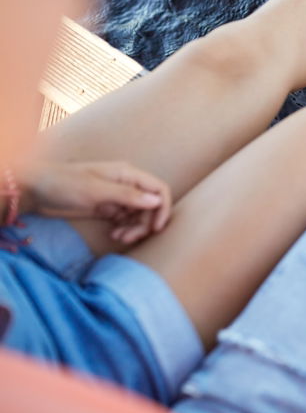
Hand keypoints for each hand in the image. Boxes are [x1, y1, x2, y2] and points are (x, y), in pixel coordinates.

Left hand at [20, 161, 172, 244]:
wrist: (35, 190)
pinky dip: (123, 229)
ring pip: (138, 215)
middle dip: (144, 223)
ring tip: (119, 238)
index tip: (156, 228)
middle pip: (150, 206)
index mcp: (128, 174)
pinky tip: (113, 235)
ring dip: (134, 229)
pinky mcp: (107, 208)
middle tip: (130, 238)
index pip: (158, 189)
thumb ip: (127, 196)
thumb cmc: (64, 183)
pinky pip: (125, 221)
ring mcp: (117, 197)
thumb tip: (156, 201)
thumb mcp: (96, 190)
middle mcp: (126, 185)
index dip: (162, 208)